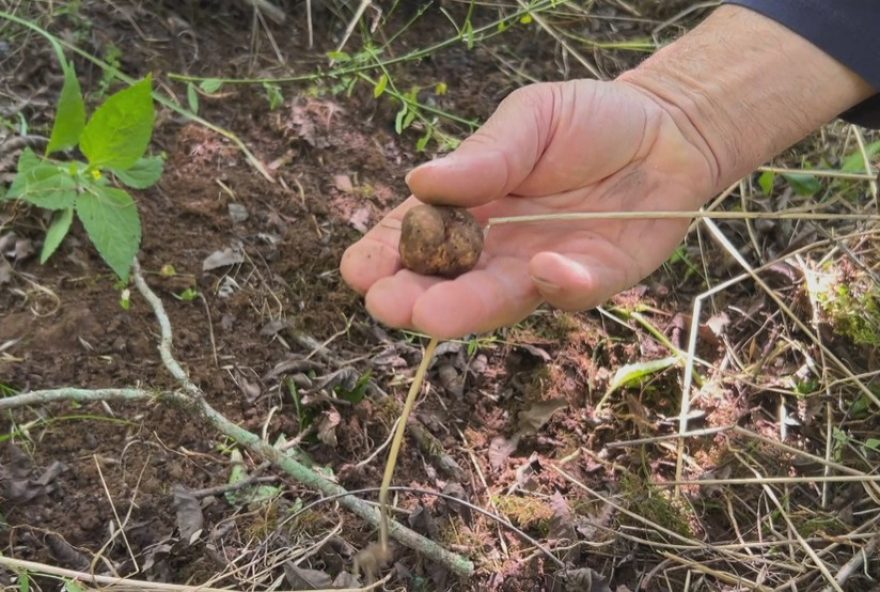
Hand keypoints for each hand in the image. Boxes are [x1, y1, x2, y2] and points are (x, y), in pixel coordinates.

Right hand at [340, 79, 718, 338]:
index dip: (383, 256)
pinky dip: (557, 283)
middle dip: (413, 298)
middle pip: (444, 283)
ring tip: (433, 315)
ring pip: (495, 300)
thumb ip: (484, 155)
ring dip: (466, 309)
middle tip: (389, 305)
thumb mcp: (530, 119)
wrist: (667, 133)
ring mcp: (538, 270)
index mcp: (466, 206)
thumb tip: (420, 180)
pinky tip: (543, 269)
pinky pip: (567, 291)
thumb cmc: (587, 121)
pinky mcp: (589, 280)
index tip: (361, 271)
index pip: (411, 238)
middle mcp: (494, 248)